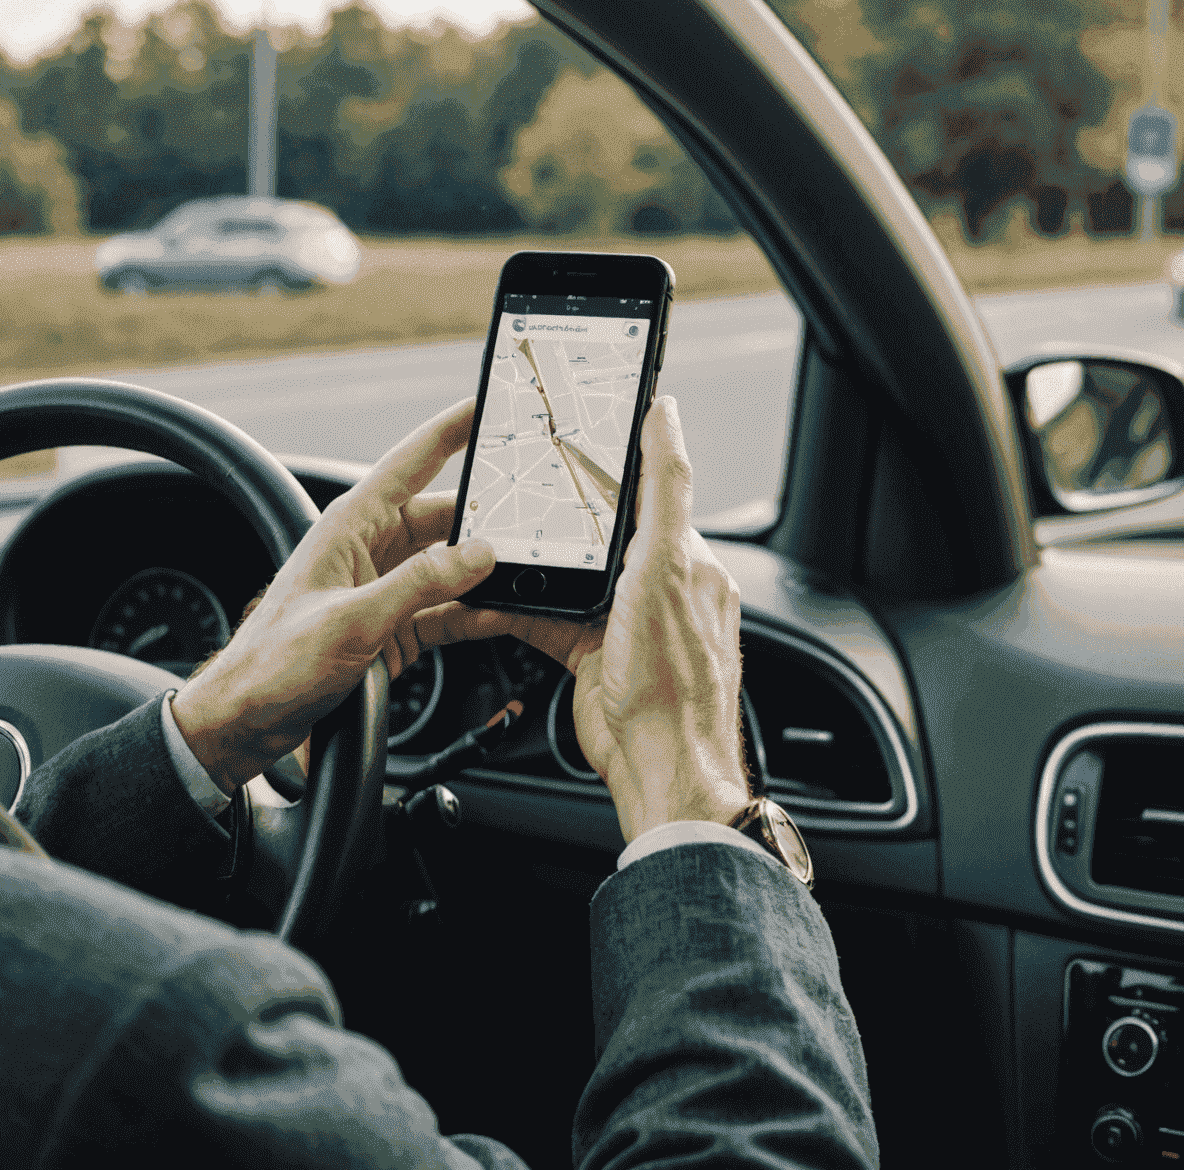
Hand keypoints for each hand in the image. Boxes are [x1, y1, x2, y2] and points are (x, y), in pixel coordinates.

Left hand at [171, 398, 514, 793]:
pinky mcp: (395, 625)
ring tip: (531, 568)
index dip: (452, 429)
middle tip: (535, 514)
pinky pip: (448, 607)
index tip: (489, 405)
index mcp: (351, 526)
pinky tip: (505, 612)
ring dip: (487, 569)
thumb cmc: (274, 664)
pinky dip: (477, 610)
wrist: (248, 720)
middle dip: (489, 516)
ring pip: (452, 564)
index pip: (412, 461)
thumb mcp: (351, 620)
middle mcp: (370, 549)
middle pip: (444, 517)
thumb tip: (476, 554)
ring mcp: (385, 588)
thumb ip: (417, 585)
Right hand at [502, 396, 752, 842]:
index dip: (616, 463)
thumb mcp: (666, 563)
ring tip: (506, 537)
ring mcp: (623, 624)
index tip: (581, 433)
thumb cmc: (674, 673)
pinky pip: (549, 619)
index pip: (652, 493)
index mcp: (686, 560)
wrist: (659, 764)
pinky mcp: (592, 656)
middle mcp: (658, 588)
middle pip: (602, 532)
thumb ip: (665, 489)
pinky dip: (522, 607)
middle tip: (528, 486)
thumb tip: (668, 418)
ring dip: (539, 561)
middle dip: (566, 514)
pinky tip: (497, 596)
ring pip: (570, 575)